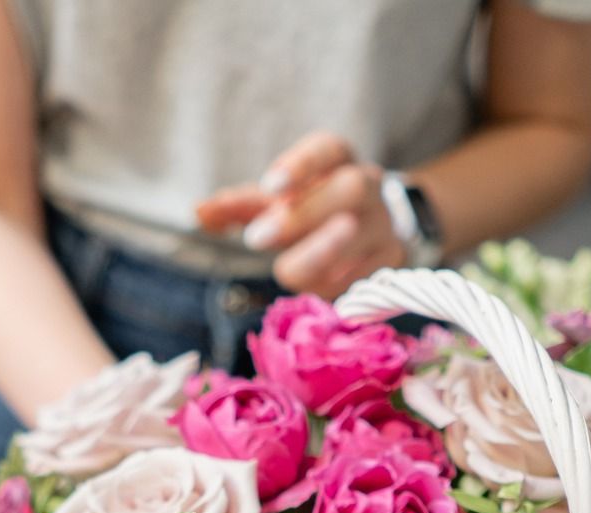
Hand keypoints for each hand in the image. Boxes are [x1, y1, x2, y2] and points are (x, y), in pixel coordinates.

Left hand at [194, 132, 406, 299]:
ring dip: (316, 254)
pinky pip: (362, 274)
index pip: (328, 148)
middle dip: (302, 216)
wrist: (369, 228)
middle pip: (349, 190)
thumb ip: (237, 206)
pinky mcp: (390, 261)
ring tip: (284, 269)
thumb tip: (199, 213)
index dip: (301, 164)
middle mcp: (368, 185)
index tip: (270, 185)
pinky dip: (333, 283)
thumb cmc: (310, 209)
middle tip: (256, 240)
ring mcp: (383, 223)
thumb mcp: (275, 201)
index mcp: (338, 160)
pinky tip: (314, 285)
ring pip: (357, 235)